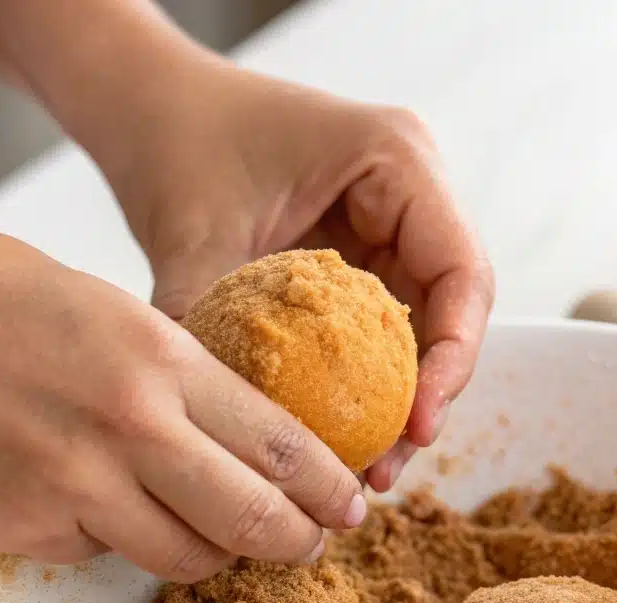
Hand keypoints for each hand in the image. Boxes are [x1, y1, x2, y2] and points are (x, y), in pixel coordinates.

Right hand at [0, 219, 364, 580]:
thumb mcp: (106, 310)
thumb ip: (179, 378)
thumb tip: (239, 439)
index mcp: (159, 358)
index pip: (282, 445)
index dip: (330, 488)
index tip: (351, 505)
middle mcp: (126, 428)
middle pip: (253, 520)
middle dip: (297, 542)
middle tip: (309, 544)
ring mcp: (69, 487)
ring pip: (186, 559)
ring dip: (210, 554)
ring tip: (208, 530)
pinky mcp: (19, 532)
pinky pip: (101, 556)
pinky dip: (115, 541)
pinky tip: (94, 503)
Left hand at [100, 55, 494, 492]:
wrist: (154, 115)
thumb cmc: (178, 144)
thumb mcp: (192, 237)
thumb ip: (210, 324)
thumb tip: (222, 432)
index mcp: (396, 161)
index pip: (461, 271)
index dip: (455, 358)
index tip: (419, 426)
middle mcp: (408, 197)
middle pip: (450, 313)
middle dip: (425, 398)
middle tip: (385, 469)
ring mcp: (388, 232)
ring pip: (419, 333)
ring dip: (397, 404)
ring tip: (363, 473)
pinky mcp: (361, 265)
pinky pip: (378, 335)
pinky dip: (364, 388)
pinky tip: (336, 439)